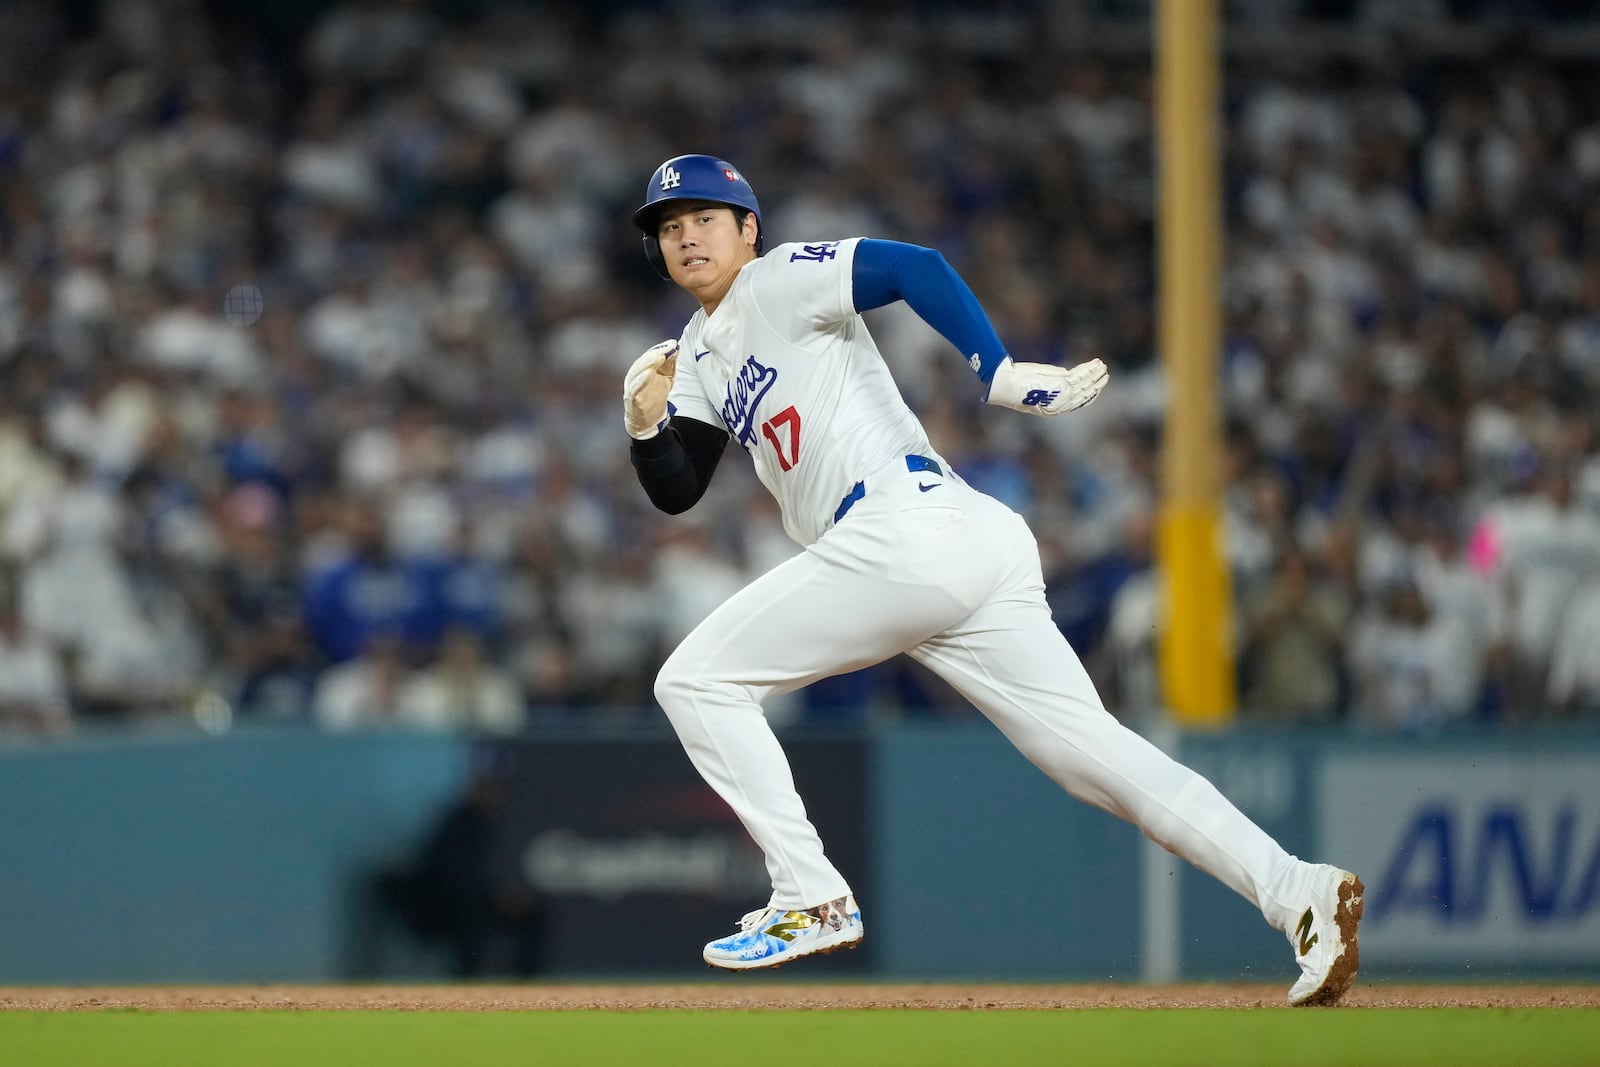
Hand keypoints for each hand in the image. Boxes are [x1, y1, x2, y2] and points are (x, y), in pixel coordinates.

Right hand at [624, 340, 679, 438]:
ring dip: (647, 364)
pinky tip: (649, 373)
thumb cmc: (654, 396)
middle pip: (642, 363)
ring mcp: (632, 388)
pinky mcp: (633, 400)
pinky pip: (635, 389)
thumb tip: (675, 347)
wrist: (647, 421)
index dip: (661, 349)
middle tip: (664, 350)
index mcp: (642, 369)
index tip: (673, 344)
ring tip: (658, 357)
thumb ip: (669, 364)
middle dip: (653, 355)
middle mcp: (634, 377)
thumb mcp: (665, 378)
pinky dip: (641, 380)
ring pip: (637, 374)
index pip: (650, 356)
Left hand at [984, 356, 1108, 415]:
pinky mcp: (1061, 382)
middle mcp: (1059, 405)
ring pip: (1084, 384)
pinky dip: (1089, 368)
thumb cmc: (1015, 386)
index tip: (1095, 389)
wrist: (1007, 384)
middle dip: (1095, 384)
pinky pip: (1080, 375)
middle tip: (1104, 376)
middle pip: (1084, 395)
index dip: (1088, 396)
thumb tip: (1066, 373)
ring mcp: (1061, 394)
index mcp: (1052, 410)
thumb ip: (1052, 382)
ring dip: (1095, 374)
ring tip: (1102, 366)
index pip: (1076, 404)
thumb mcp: (1036, 388)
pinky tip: (1095, 363)